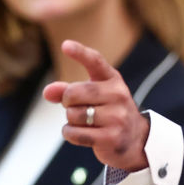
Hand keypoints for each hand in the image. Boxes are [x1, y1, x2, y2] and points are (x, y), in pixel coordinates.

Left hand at [43, 40, 149, 171]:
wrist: (136, 139)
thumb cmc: (108, 112)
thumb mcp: (92, 97)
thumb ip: (67, 91)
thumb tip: (47, 92)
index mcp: (113, 80)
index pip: (95, 61)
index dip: (80, 53)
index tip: (65, 45)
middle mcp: (118, 95)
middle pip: (74, 93)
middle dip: (67, 101)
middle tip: (75, 106)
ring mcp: (117, 117)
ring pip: (73, 114)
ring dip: (70, 120)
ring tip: (84, 122)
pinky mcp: (111, 137)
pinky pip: (75, 133)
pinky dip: (70, 133)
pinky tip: (80, 133)